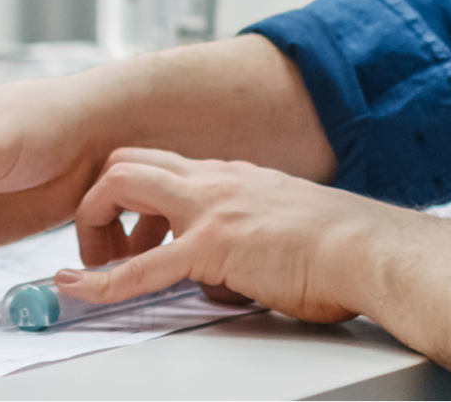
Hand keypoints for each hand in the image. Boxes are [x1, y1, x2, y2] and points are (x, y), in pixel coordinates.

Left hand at [61, 148, 370, 323]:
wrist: (368, 251)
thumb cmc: (338, 250)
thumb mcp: (278, 230)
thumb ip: (241, 240)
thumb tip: (221, 276)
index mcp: (230, 177)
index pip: (160, 166)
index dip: (131, 199)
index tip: (127, 236)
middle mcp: (214, 181)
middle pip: (127, 160)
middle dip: (99, 201)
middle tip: (102, 247)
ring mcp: (210, 208)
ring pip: (121, 184)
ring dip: (92, 225)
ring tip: (90, 267)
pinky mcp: (213, 245)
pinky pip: (140, 266)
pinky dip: (101, 281)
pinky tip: (81, 289)